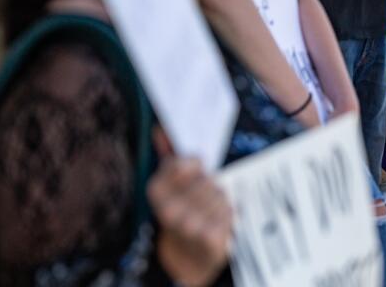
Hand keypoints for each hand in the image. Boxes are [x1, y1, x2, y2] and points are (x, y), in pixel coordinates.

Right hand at [148, 156, 232, 286]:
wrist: (185, 256)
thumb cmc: (180, 211)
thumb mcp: (170, 184)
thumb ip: (167, 155)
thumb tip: (160, 129)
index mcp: (155, 191)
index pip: (181, 163)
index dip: (193, 165)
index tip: (194, 172)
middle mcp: (168, 210)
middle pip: (206, 178)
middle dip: (209, 184)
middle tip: (202, 196)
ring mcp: (188, 226)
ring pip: (220, 194)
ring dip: (220, 200)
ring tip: (209, 210)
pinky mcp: (208, 239)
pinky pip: (229, 212)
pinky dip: (227, 215)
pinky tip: (217, 222)